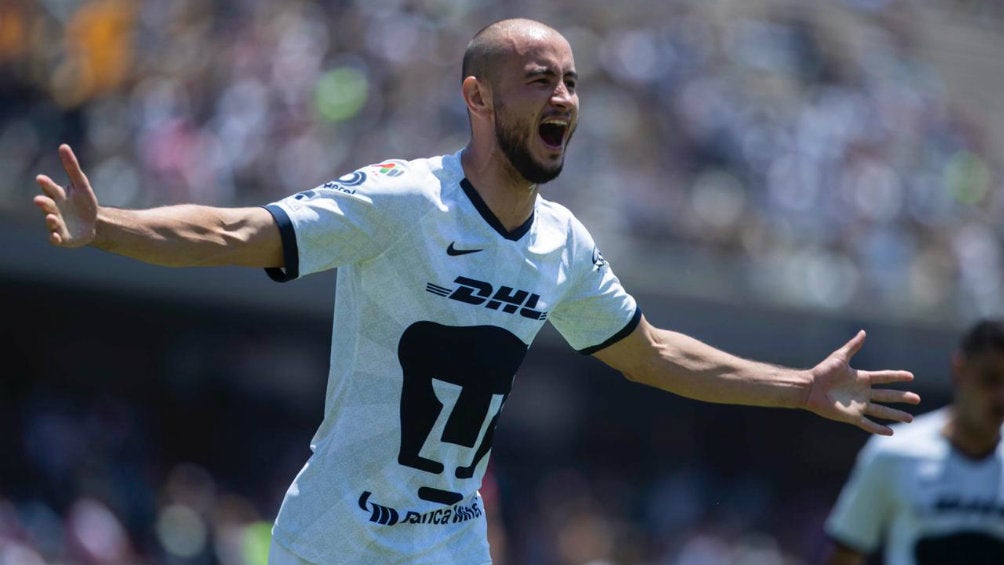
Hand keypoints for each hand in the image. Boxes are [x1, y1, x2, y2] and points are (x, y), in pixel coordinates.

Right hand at [33, 144, 98, 246]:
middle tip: (40, 200)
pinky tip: (55, 236)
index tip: (41, 178)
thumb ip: (72, 167)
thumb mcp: (82, 185)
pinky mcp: (62, 237)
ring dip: (49, 220)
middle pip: (47, 205)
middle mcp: (53, 209)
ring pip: (50, 222)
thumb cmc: (84, 202)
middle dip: (43, 203)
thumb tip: (63, 146)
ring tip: (51, 217)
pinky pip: (55, 239)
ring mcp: (56, 224)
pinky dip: (54, 238)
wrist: (95, 224)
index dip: (45, 184)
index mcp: (57, 195)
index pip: (49, 188)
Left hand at [804, 330, 920, 434]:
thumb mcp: (840, 357)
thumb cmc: (823, 372)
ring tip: (910, 419)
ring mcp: (858, 405)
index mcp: (862, 378)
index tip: (911, 376)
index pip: (884, 377)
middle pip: (888, 395)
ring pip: (882, 411)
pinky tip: (891, 432)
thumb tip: (863, 332)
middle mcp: (863, 393)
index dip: (897, 376)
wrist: (809, 387)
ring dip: (896, 415)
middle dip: (902, 397)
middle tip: (917, 399)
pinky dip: (878, 429)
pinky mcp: (851, 416)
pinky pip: (868, 424)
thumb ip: (853, 346)